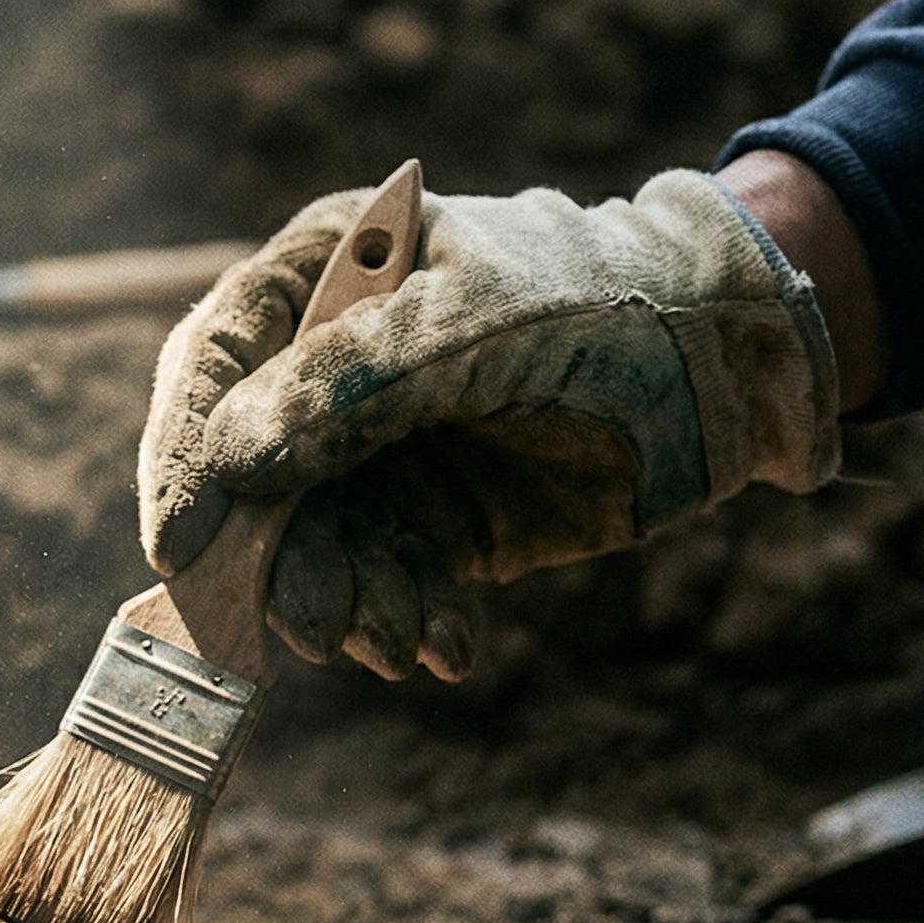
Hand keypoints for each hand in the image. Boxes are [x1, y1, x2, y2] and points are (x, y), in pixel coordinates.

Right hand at [139, 170, 842, 679]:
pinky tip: (449, 646)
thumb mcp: (479, 330)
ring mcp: (373, 449)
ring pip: (312, 546)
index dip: (183, 457)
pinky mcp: (426, 521)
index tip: (182, 546)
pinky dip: (407, 620)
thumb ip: (351, 386)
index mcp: (322, 276)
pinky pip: (382, 583)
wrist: (740, 369)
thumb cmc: (609, 306)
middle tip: (319, 629)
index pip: (213, 364)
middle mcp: (327, 367)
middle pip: (247, 476)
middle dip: (281, 560)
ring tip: (405, 640)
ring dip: (349, 603)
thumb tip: (225, 461)